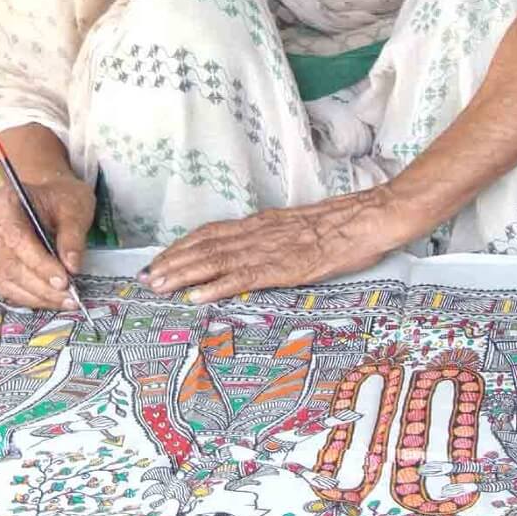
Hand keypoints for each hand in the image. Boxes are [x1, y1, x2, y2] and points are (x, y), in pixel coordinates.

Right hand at [0, 173, 94, 308]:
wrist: (49, 193)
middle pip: (10, 265)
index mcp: (5, 204)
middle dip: (41, 286)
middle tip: (69, 297)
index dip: (40, 264)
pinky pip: (8, 287)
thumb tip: (72, 267)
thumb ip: (72, 235)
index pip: (18, 240)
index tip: (64, 280)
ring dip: (37, 296)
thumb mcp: (74, 207)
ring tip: (65, 302)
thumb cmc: (61, 197)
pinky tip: (52, 300)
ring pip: (7, 281)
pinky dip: (30, 297)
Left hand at [140, 186, 404, 303]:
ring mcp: (270, 249)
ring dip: (184, 273)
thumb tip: (257, 252)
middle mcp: (259, 232)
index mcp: (263, 223)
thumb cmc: (343, 224)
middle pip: (206, 245)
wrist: (369, 219)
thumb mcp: (301, 227)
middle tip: (146, 277)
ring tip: (159, 285)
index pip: (212, 232)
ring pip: (216, 260)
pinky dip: (216, 286)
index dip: (184, 246)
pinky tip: (196, 296)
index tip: (161, 259)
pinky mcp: (284, 267)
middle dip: (174, 261)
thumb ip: (276, 238)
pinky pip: (243, 277)